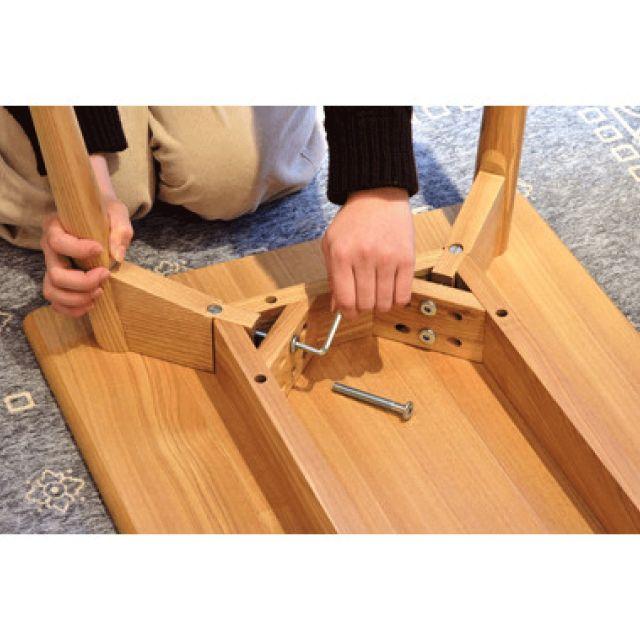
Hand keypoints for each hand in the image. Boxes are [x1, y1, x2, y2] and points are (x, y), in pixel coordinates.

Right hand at [41, 155, 132, 316]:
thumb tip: (117, 257)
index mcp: (56, 226)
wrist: (97, 215)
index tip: (99, 249)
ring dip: (77, 299)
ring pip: (52, 290)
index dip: (78, 250)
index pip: (58, 242)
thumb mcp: (116, 212)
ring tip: (99, 293)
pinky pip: (55, 301)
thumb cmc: (104, 212)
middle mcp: (49, 248)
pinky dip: (71, 309)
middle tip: (105, 275)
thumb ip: (120, 230)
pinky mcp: (59, 280)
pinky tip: (90, 304)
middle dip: (82, 282)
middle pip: (55, 274)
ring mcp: (52, 266)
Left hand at [322, 187, 414, 318]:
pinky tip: (392, 291)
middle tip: (364, 300)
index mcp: (342, 255)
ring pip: (385, 303)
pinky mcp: (407, 259)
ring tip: (378, 294)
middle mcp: (364, 258)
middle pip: (365, 304)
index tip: (350, 312)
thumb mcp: (332, 244)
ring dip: (380, 305)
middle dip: (364, 308)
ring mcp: (387, 259)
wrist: (378, 196)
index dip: (348, 313)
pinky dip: (397, 300)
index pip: (345, 300)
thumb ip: (332, 277)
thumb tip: (337, 307)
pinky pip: (403, 295)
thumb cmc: (353, 221)